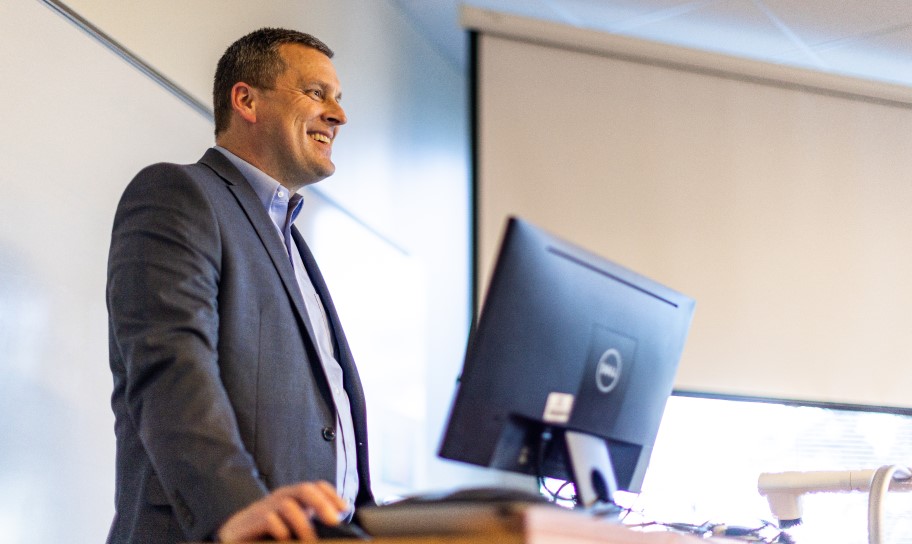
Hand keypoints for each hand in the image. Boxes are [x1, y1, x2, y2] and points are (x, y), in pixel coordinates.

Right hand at [216, 480, 348, 541]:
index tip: (345, 509)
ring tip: (311, 540)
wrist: (235, 535)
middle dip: (322, 503)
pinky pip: (269, 519)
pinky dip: (281, 530)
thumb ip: (312, 523)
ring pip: (288, 505)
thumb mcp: (295, 525)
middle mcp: (282, 498)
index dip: (332, 495)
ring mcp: (266, 507)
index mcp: (295, 497)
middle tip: (334, 521)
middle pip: (305, 489)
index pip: (317, 486)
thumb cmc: (269, 532)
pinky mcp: (251, 521)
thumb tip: (337, 524)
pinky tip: (285, 538)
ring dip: (303, 524)